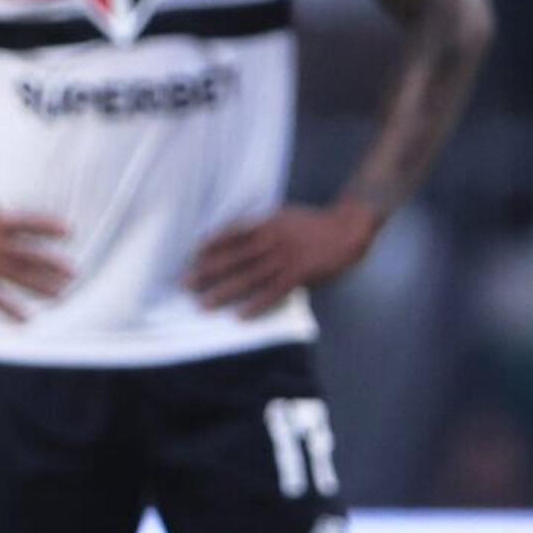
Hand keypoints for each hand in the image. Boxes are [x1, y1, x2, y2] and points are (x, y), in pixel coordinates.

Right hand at [0, 201, 73, 317]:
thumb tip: (33, 227)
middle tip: (72, 272)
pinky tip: (27, 318)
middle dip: (51, 264)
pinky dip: (11, 309)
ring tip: (60, 295)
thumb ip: (5, 220)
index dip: (47, 226)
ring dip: (40, 287)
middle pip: (26, 254)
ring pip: (15, 276)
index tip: (69, 231)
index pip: (26, 223)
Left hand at [186, 203, 380, 317]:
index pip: (231, 234)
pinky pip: (273, 293)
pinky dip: (256, 305)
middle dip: (207, 271)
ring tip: (204, 303)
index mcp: (266, 223)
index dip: (211, 245)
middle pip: (233, 258)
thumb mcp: (282, 216)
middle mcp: (272, 240)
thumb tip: (233, 238)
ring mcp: (285, 258)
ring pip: (248, 278)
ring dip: (224, 292)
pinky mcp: (300, 275)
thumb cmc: (312, 224)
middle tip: (184, 283)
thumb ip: (259, 226)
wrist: (348, 228)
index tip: (191, 255)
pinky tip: (239, 316)